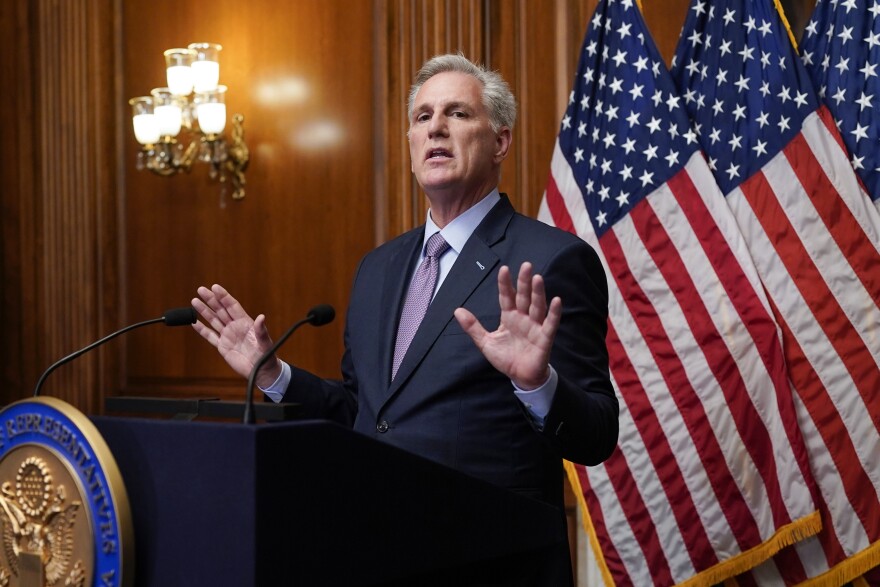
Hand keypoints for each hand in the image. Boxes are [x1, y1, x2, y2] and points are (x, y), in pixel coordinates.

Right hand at [191, 284, 281, 387]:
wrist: (260, 371)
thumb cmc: (266, 355)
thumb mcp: (265, 342)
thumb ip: (261, 330)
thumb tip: (261, 317)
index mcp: (245, 322)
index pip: (232, 306)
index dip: (224, 296)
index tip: (215, 287)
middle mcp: (235, 326)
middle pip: (220, 310)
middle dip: (211, 299)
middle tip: (200, 289)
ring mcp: (228, 335)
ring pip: (213, 320)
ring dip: (204, 311)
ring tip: (195, 301)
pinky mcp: (222, 346)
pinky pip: (210, 336)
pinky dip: (202, 329)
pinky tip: (194, 322)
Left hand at [453, 262, 560, 389]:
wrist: (520, 377)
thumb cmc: (506, 357)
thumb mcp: (486, 342)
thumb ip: (473, 327)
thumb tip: (457, 310)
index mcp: (509, 317)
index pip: (507, 297)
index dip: (505, 284)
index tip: (504, 269)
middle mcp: (523, 318)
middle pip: (524, 297)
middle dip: (524, 282)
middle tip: (526, 265)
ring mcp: (535, 327)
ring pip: (537, 306)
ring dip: (538, 293)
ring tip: (538, 278)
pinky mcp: (545, 338)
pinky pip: (550, 324)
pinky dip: (554, 313)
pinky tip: (556, 301)